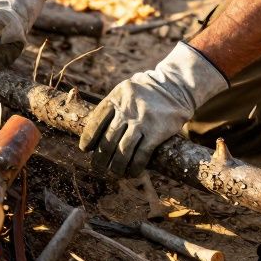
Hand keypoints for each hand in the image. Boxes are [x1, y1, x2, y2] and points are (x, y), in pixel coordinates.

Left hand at [78, 42, 227, 176]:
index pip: (96, 121)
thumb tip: (94, 134)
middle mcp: (128, 108)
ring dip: (116, 166)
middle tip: (98, 167)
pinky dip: (134, 167)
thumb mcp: (126, 91)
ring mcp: (142, 121)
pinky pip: (141, 155)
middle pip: (108, 139)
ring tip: (114, 172)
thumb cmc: (145, 93)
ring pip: (123, 150)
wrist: (175, 87)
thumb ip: (112, 107)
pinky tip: (132, 173)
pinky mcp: (157, 132)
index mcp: (117, 97)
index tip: (85, 149)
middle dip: (101, 157)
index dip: (89, 138)